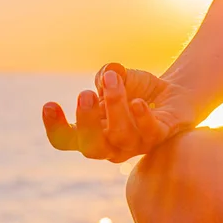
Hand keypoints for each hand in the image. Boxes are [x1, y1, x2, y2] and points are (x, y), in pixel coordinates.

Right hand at [42, 63, 196, 162]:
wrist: (174, 92)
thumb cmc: (137, 89)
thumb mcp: (117, 77)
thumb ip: (107, 75)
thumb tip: (109, 73)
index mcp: (94, 133)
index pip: (67, 141)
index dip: (55, 129)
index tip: (49, 104)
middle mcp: (112, 145)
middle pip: (92, 148)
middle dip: (86, 123)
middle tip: (85, 95)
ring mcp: (136, 145)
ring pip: (120, 137)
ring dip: (115, 107)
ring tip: (113, 81)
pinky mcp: (160, 136)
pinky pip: (149, 133)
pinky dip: (142, 118)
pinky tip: (138, 102)